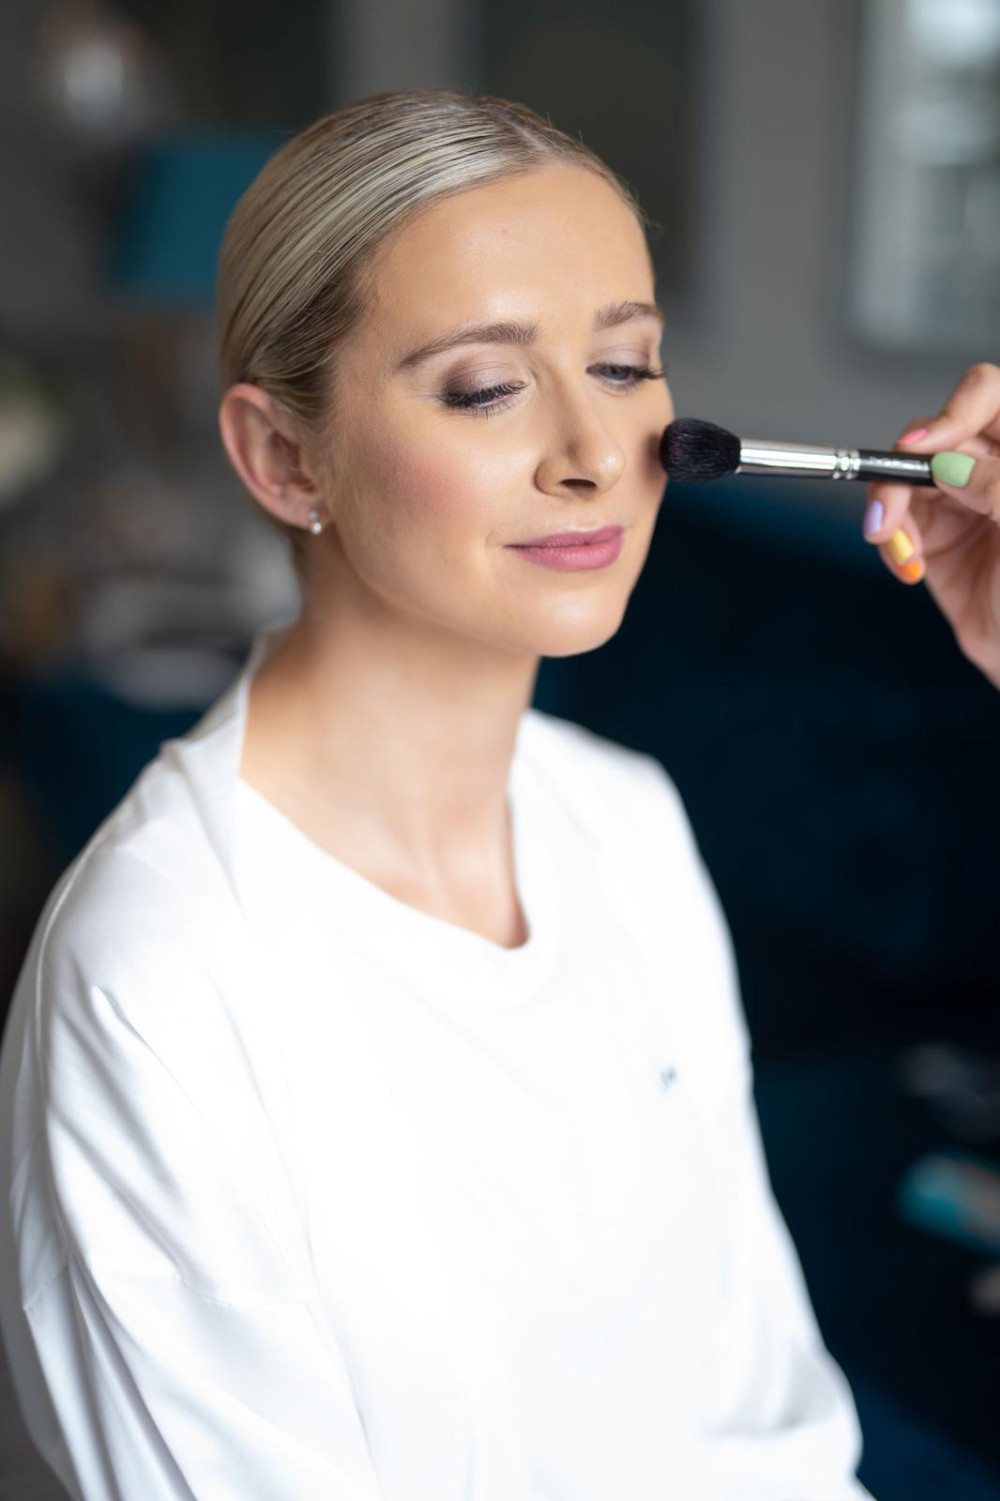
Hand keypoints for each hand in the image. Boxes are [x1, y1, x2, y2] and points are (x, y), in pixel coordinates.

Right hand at [862, 361, 999, 689]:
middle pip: (935, 437)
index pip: (988, 398)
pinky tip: (908, 567)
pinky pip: (897, 522)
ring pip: (906, 477)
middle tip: (890, 509)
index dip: (954, 412)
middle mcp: (994, 470)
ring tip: (898, 550)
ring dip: (891, 510)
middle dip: (906, 471)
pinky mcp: (937, 538)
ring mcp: (964, 502)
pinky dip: (892, 542)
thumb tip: (945, 461)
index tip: (922, 447)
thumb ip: (995, 482)